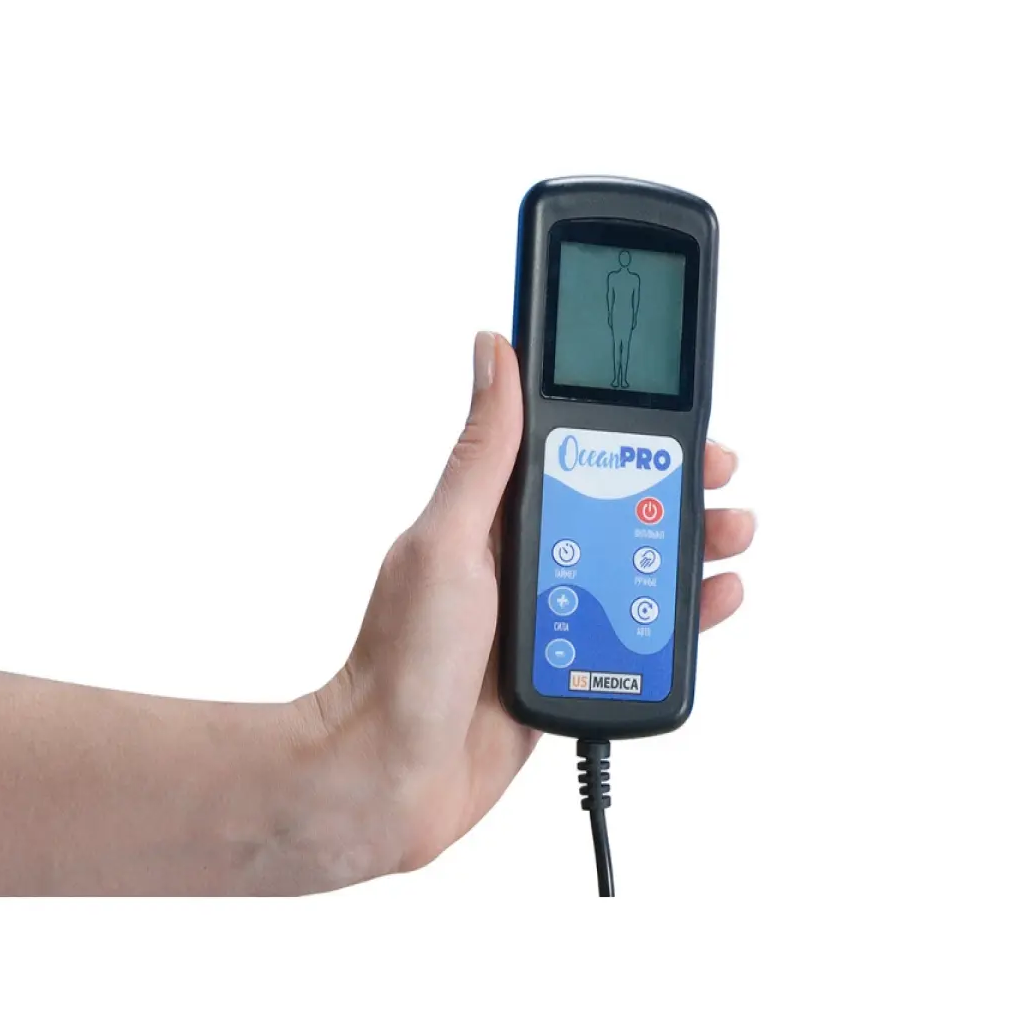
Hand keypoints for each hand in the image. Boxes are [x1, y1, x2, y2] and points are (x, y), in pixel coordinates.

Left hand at [294, 332, 753, 886]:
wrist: (396, 776)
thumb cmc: (402, 661)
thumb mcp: (447, 541)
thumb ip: (483, 454)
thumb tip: (492, 353)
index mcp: (494, 518)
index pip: (574, 456)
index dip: (629, 435)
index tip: (676, 420)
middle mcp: (528, 558)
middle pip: (620, 508)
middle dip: (677, 490)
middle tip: (721, 480)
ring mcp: (556, 611)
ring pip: (640, 565)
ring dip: (692, 545)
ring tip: (732, 533)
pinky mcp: (577, 660)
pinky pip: (642, 629)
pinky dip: (684, 613)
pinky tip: (714, 598)